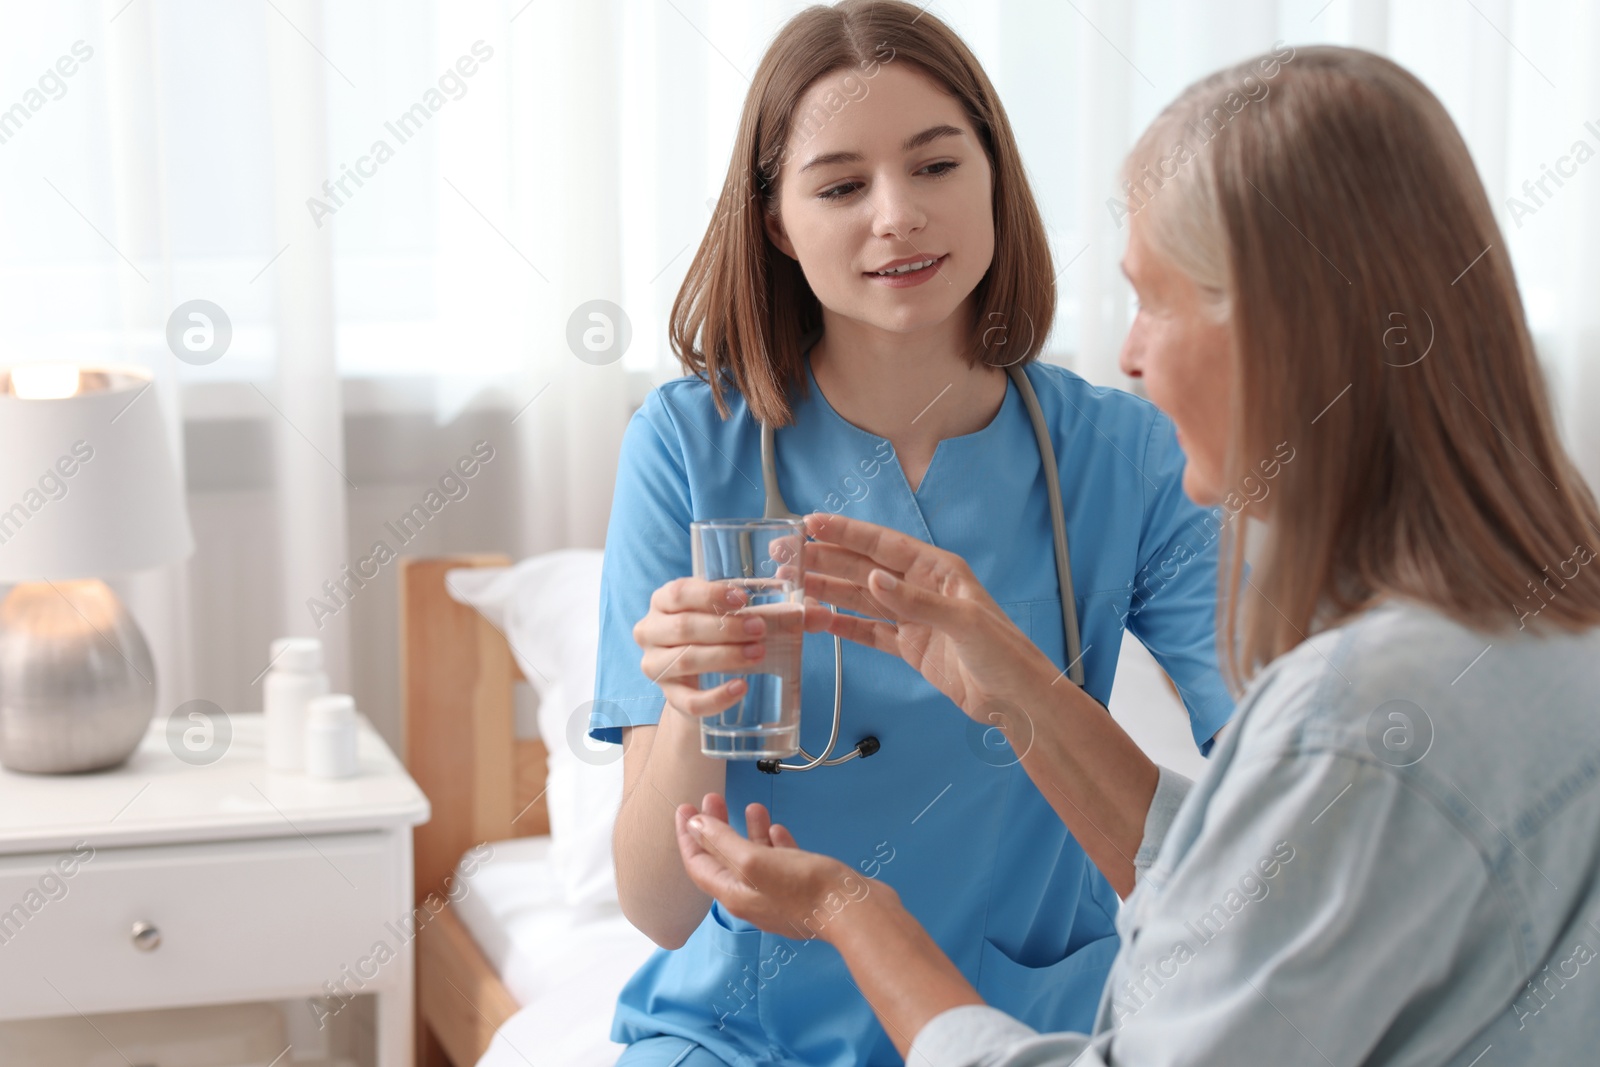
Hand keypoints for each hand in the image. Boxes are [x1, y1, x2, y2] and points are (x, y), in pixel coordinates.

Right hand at [633, 566, 840, 719]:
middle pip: (683, 627)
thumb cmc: (721, 633)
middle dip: (725, 627)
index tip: (743, 598)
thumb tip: (821, 613)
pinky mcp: (669, 697)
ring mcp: (656, 665)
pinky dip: (716, 697)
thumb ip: (782, 613)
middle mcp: (652, 630)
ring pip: (685, 661)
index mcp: (666, 600)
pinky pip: (689, 702)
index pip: (679, 592)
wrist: (702, 677)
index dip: (709, 594)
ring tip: (758, 654)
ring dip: (724, 657)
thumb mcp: (741, 615)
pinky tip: (741, 688)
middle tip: (760, 629)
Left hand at [675, 793, 879, 942]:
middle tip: (714, 798)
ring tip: (751, 806)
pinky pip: (780, 863)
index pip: (698, 864)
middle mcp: (752, 897)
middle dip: (715, 828)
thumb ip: (723, 842)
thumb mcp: (755, 860)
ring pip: (754, 858)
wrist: (854, 911)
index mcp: (734, 894)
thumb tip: (696, 826)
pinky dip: (774, 844)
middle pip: (724, 859)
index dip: (688, 836)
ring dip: (747, 831)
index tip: (684, 807)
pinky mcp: (802, 889)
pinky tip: (777, 829)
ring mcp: (778, 895)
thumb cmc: (804, 887)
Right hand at [800, 512, 1056, 722]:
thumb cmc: (1003, 654)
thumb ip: (915, 601)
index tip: (810, 524)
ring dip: (825, 590)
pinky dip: (841, 625)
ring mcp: (913, 618)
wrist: (1016, 700)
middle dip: (824, 560)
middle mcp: (921, 588)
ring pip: (860, 598)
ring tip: (789, 583)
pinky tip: (815, 620)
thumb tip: (872, 578)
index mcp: (938, 569)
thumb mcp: (964, 623)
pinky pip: (868, 631)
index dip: (846, 533)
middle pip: (863, 568)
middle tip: (784, 556)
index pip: (883, 545)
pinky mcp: (909, 647)